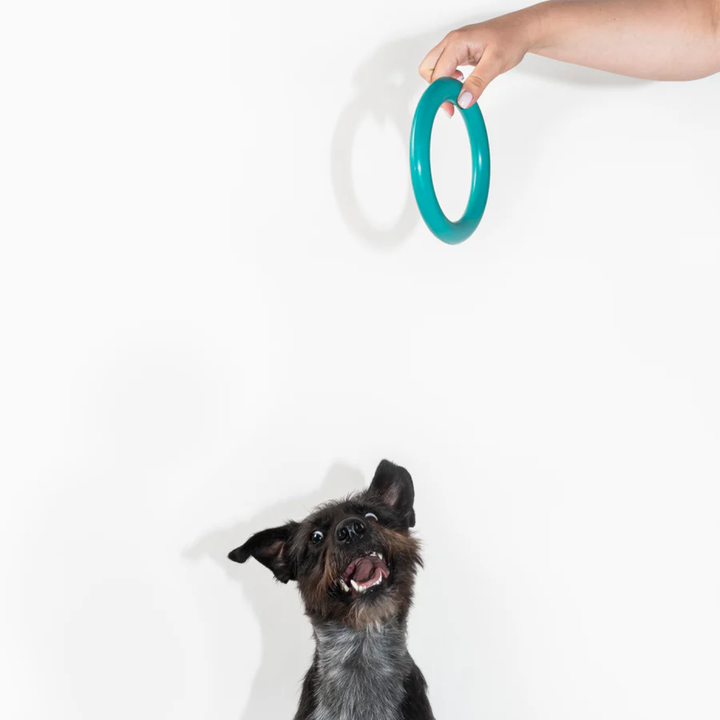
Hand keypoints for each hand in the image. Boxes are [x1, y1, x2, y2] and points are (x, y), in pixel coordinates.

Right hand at [418, 10, 540, 115]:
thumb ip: (477, 83)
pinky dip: (449, 79)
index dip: (441, 93)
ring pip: (434, 69)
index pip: (437, 72)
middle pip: (428, 69)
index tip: (451, 108)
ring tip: (459, 91)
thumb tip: (462, 100)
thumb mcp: (496, 63)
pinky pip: (445, 68)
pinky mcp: (459, 52)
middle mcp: (452, 42)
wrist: (522, 30)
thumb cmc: (511, 39)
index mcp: (457, 42)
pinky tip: (463, 83)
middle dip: (436, 87)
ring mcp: (454, 47)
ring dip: (443, 84)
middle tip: (452, 100)